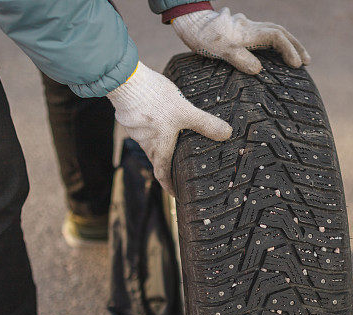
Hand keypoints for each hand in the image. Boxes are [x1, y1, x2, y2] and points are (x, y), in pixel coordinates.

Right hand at [107, 61, 231, 193]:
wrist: (125, 81)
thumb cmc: (154, 100)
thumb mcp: (185, 112)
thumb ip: (205, 123)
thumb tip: (226, 133)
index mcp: (159, 148)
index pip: (162, 174)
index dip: (169, 186)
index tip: (175, 194)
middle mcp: (145, 143)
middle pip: (156, 158)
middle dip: (166, 163)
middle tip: (177, 166)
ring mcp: (135, 129)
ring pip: (149, 141)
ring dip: (159, 142)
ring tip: (171, 138)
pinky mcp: (129, 116)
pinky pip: (142, 127)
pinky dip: (151, 127)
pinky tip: (158, 117)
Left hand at [171, 7, 310, 74]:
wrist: (190, 22)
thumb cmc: (203, 37)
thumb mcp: (219, 50)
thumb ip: (239, 59)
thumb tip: (259, 69)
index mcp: (249, 32)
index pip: (277, 38)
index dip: (289, 51)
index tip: (297, 66)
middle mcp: (251, 28)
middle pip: (281, 32)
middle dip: (296, 46)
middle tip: (307, 61)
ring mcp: (247, 29)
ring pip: (274, 32)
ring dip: (288, 44)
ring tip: (298, 58)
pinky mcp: (241, 32)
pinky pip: (265, 35)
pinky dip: (276, 43)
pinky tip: (277, 52)